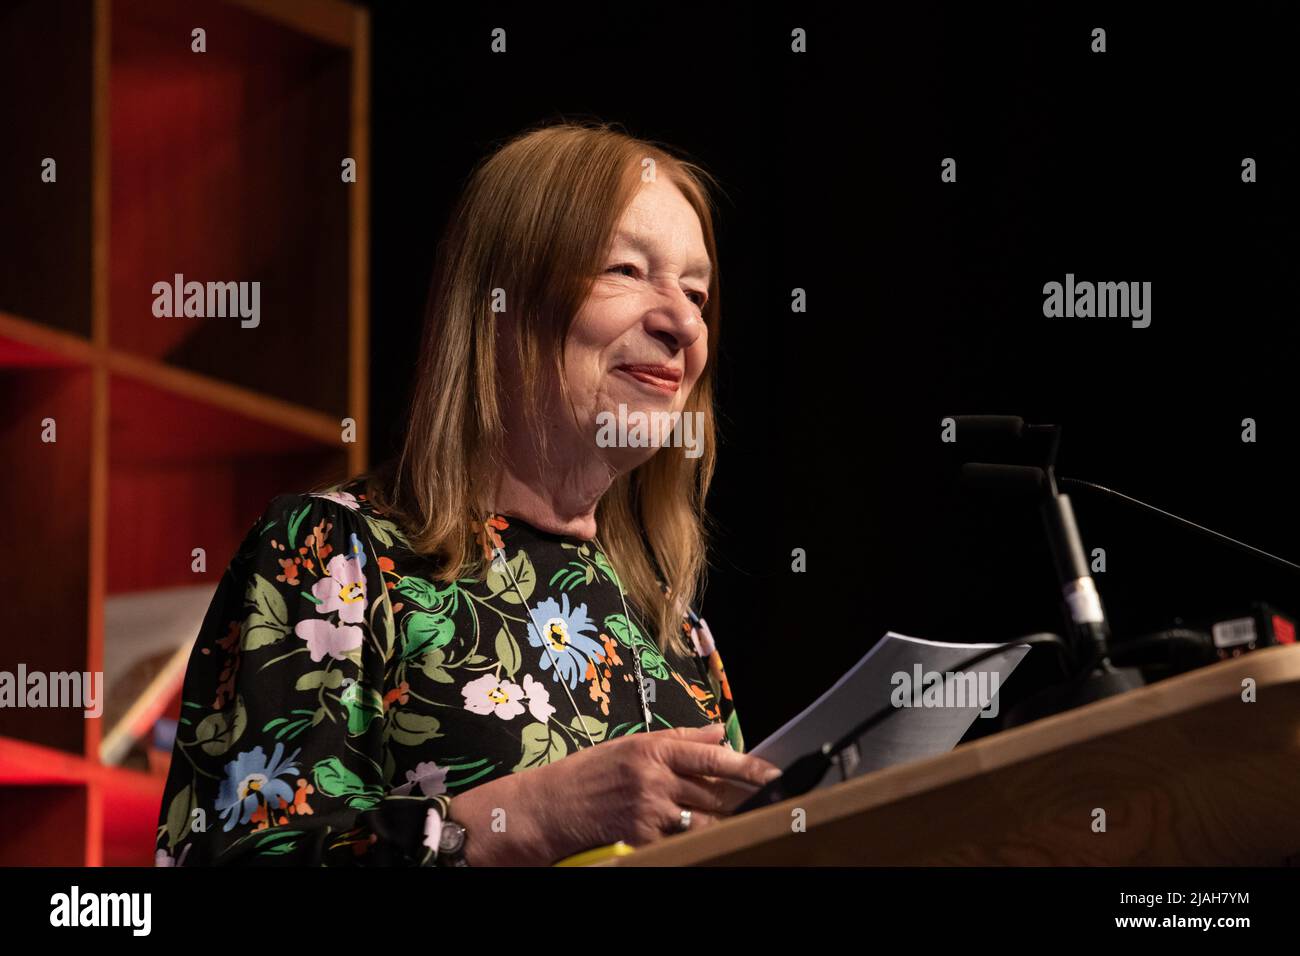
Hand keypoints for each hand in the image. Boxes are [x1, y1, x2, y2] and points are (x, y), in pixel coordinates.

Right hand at [446, 723, 780, 864]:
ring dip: (724, 820)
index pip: (713, 755)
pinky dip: (694, 838)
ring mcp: (650, 811)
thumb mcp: (631, 745)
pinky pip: (681, 840)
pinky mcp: (643, 838)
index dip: (749, 767)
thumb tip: (719, 731)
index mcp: (654, 749)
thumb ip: (679, 740)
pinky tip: (701, 834)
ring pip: (704, 819)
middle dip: (744, 798)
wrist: (550, 807)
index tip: (774, 774)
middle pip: (715, 791)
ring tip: (743, 819)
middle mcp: (655, 778)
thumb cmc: (590, 773)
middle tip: (771, 800)